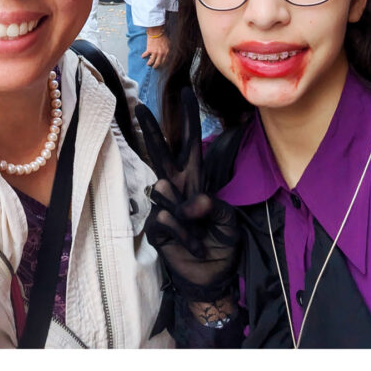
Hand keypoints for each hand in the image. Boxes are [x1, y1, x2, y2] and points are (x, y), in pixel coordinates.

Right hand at [136, 90, 240, 301]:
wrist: (210, 278)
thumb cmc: (221, 245)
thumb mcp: (229, 223)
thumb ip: (214, 208)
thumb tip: (194, 201)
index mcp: (196, 180)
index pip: (191, 144)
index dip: (188, 119)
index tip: (185, 93)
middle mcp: (177, 188)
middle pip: (160, 152)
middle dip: (152, 129)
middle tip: (140, 106)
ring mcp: (164, 207)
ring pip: (161, 189)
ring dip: (184, 212)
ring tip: (197, 230)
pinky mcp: (156, 228)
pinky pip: (163, 220)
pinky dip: (182, 234)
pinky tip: (190, 245)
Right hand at [142, 29, 168, 68]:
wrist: (157, 31)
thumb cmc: (163, 36)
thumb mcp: (168, 43)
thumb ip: (168, 49)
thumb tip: (167, 53)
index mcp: (166, 52)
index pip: (165, 61)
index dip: (162, 64)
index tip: (160, 65)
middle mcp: (161, 54)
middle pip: (158, 63)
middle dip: (156, 66)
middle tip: (154, 67)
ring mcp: (155, 52)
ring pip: (151, 61)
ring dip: (149, 63)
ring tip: (148, 64)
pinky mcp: (149, 50)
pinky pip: (146, 55)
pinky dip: (144, 56)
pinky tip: (142, 56)